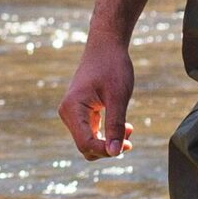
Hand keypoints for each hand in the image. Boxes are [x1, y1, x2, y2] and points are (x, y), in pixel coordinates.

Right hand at [58, 36, 135, 160]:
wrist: (106, 45)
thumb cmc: (112, 66)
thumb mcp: (118, 97)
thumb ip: (116, 125)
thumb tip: (114, 152)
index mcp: (72, 109)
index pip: (85, 143)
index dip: (106, 150)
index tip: (128, 145)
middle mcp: (68, 113)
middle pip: (85, 146)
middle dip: (108, 148)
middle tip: (129, 139)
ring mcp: (72, 113)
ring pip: (89, 141)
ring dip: (109, 141)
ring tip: (129, 130)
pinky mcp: (80, 112)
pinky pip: (91, 132)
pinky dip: (107, 134)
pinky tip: (124, 126)